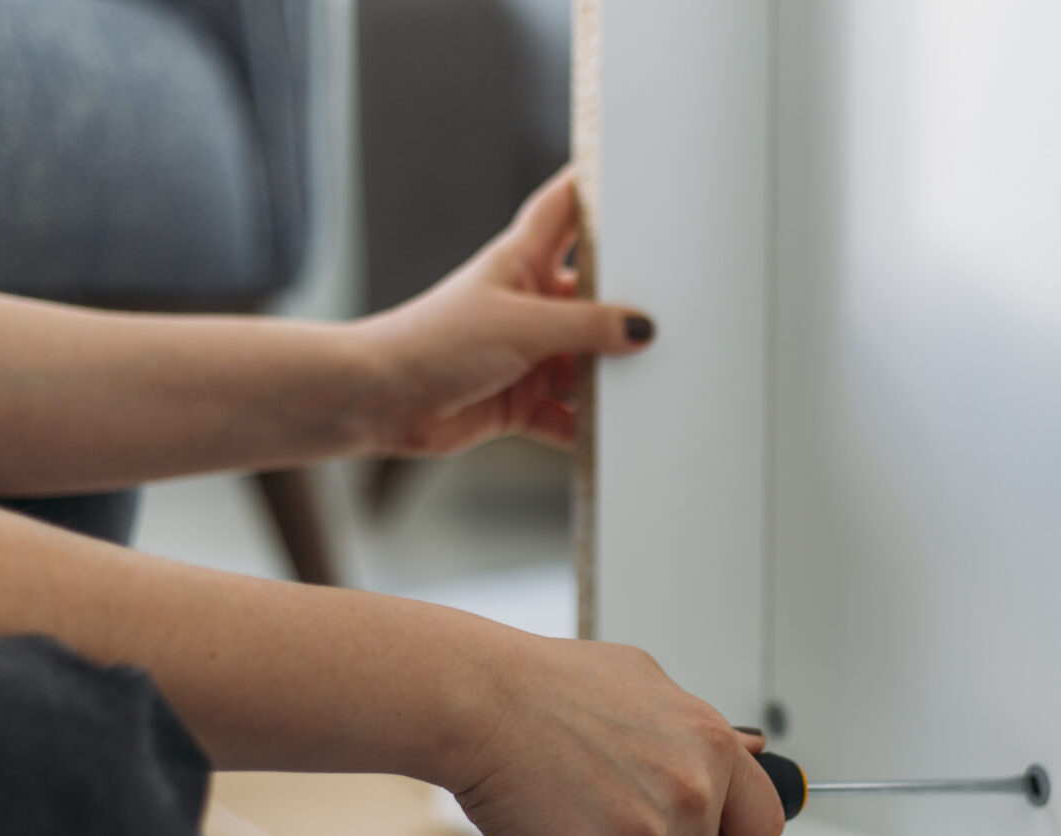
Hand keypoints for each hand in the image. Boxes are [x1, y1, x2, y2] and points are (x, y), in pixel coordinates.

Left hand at [355, 168, 652, 457]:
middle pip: (591, 296)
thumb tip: (642, 330)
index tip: (634, 174)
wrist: (382, 400)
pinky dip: (588, 427)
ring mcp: (526, 355)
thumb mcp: (524, 324)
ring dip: (612, 375)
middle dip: (627, 306)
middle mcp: (529, 304)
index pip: (565, 208)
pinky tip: (617, 435)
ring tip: (658, 381)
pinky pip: (567, 415)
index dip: (594, 187)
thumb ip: (587, 326)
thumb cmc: (435, 341)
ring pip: (585, 362)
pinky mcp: (520, 402)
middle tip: (678, 309)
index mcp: (522, 261)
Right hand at [449, 635, 785, 835]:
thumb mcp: (646, 682)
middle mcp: (688, 794)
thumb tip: (748, 752)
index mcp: (710, 747)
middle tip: (603, 801)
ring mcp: (644, 835)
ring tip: (565, 796)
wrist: (482, 700)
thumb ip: (700, 731)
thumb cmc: (550, 686)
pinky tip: (539, 812)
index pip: (761, 824)